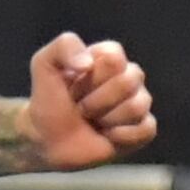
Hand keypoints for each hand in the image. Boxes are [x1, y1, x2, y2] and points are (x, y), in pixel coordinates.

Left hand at [24, 32, 155, 168]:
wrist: (48, 142)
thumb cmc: (48, 103)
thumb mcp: (44, 65)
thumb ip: (63, 47)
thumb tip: (88, 63)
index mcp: (109, 57)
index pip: (115, 57)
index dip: (91, 76)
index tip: (72, 86)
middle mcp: (128, 77)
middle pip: (128, 82)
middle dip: (95, 101)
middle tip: (80, 107)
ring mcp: (138, 102)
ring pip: (136, 107)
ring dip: (105, 119)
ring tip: (91, 121)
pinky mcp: (143, 129)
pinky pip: (145, 129)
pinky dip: (120, 136)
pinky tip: (105, 135)